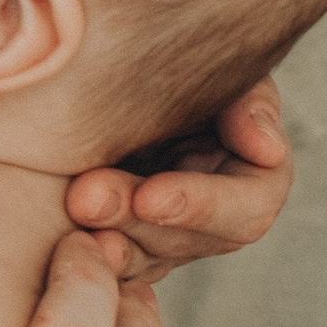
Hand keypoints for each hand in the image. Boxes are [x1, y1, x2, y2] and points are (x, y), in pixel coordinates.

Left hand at [65, 79, 291, 286]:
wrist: (128, 66)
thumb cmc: (191, 61)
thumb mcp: (231, 72)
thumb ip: (250, 103)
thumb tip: (268, 150)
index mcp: (254, 180)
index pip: (246, 209)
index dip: (200, 206)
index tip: (149, 196)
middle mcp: (213, 222)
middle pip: (184, 241)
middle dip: (133, 220)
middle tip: (85, 198)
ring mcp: (165, 239)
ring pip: (141, 258)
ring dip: (104, 239)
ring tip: (67, 214)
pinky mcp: (122, 243)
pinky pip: (107, 265)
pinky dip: (84, 254)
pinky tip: (58, 242)